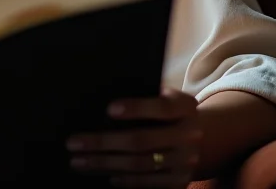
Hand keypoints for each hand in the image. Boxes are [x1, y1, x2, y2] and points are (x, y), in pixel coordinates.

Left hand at [66, 87, 201, 187]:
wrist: (202, 136)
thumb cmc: (167, 109)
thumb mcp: (164, 95)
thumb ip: (143, 95)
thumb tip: (102, 98)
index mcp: (185, 107)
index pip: (161, 108)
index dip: (136, 108)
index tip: (108, 109)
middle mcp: (189, 135)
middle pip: (142, 140)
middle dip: (103, 142)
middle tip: (73, 142)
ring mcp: (186, 161)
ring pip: (140, 164)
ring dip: (106, 163)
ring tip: (79, 160)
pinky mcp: (180, 181)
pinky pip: (149, 183)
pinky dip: (126, 180)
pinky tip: (106, 175)